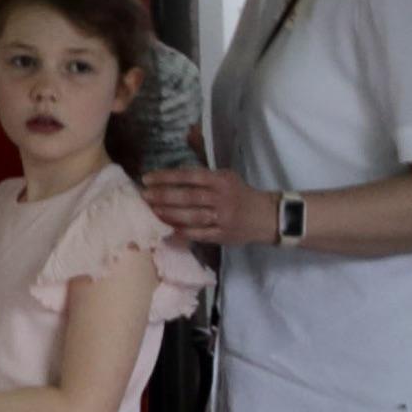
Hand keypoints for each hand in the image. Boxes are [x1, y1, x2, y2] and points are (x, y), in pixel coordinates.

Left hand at [136, 165, 275, 246]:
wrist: (267, 216)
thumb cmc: (239, 194)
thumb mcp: (225, 178)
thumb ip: (201, 178)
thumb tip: (169, 178)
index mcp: (221, 181)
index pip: (190, 176)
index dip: (167, 177)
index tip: (146, 178)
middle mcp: (222, 198)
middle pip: (189, 197)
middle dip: (164, 196)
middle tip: (144, 195)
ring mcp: (223, 218)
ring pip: (192, 216)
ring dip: (169, 214)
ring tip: (152, 211)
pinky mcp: (223, 235)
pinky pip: (199, 234)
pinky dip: (182, 232)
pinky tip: (167, 229)